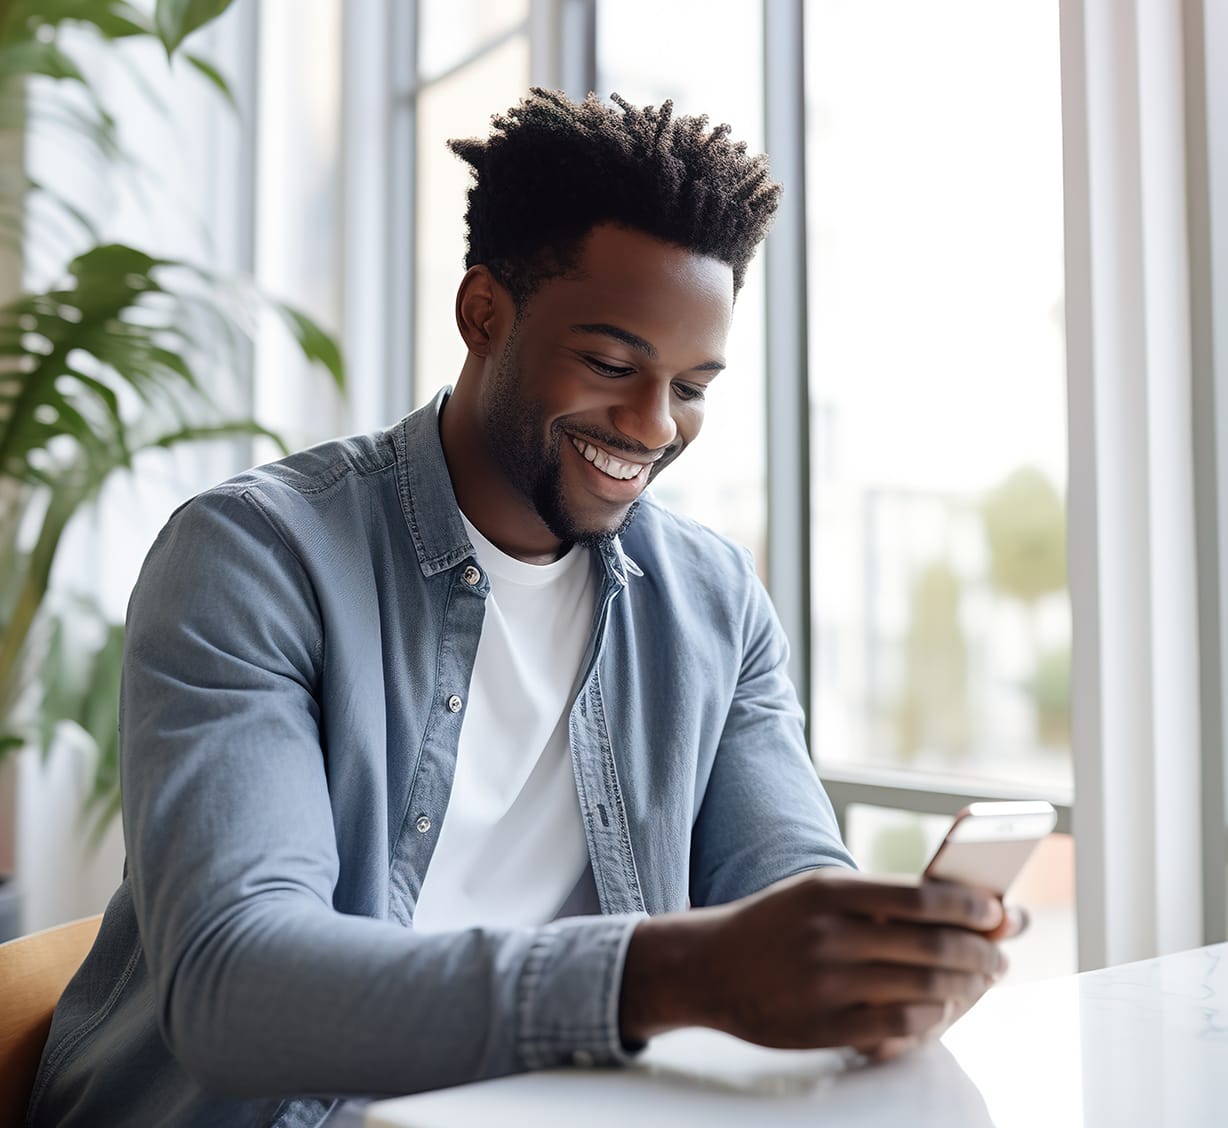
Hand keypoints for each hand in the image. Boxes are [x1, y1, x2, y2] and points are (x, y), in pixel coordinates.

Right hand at [619, 869, 1022, 1058]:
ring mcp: (825, 984)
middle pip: (933, 946)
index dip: (972, 907)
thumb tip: (957, 911)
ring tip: (977, 984)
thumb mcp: (815, 894)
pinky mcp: (822, 1027)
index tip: (1001, 913)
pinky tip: (939, 1012)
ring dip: (966, 989)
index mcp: (830, 891)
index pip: (922, 896)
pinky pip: (898, 1026)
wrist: (706, 966)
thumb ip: (879, 902)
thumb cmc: (773, 926)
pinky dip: (931, 1020)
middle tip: (1000, 957)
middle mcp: (829, 935)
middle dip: (981, 953)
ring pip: (923, 988)